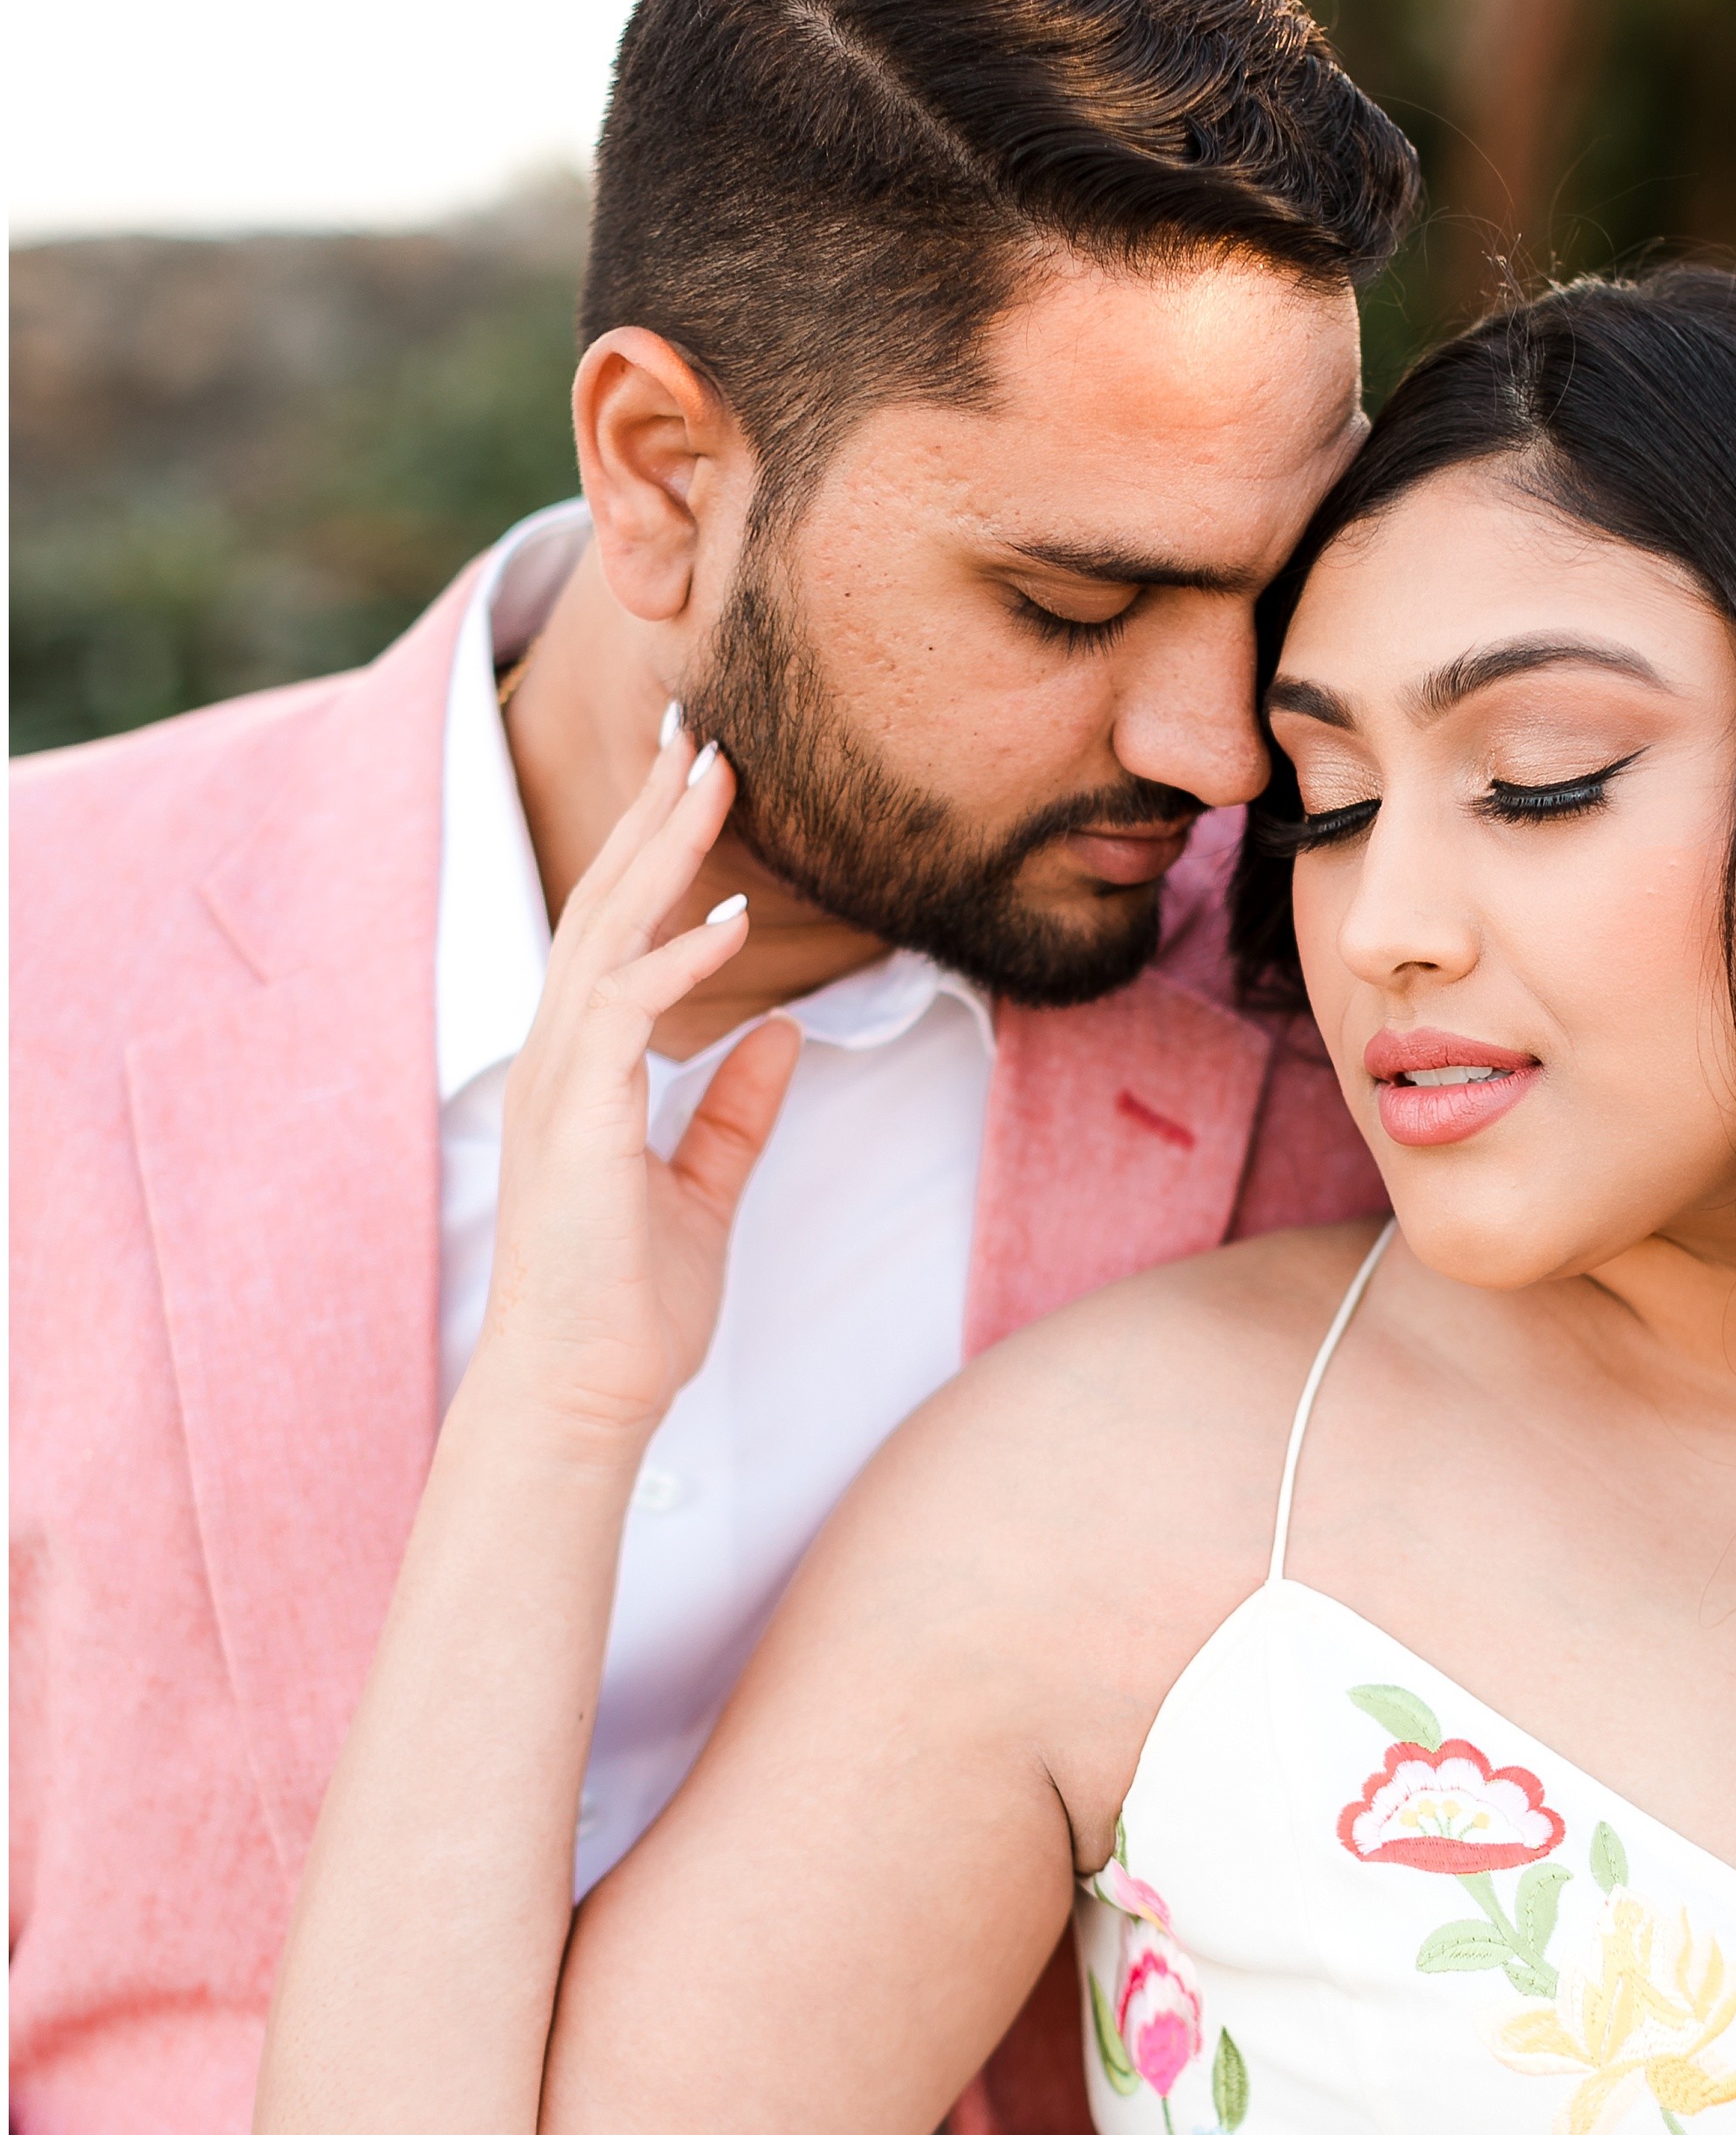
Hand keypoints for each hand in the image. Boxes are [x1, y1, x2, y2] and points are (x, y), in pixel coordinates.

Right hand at [481, 729, 799, 1457]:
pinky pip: (625, 1015)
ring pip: (605, 936)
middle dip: (653, 815)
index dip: (656, 851)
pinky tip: (730, 920)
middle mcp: (555, 1061)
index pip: (614, 933)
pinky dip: (676, 959)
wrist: (577, 1403)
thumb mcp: (700, 1195)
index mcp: (579, 1072)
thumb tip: (780, 1036)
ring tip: (713, 776)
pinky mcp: (574, 1123)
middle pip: (602, 907)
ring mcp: (555, 1086)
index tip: (700, 778)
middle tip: (700, 731)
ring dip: (661, 853)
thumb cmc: (625, 1312)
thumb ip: (733, 1114)